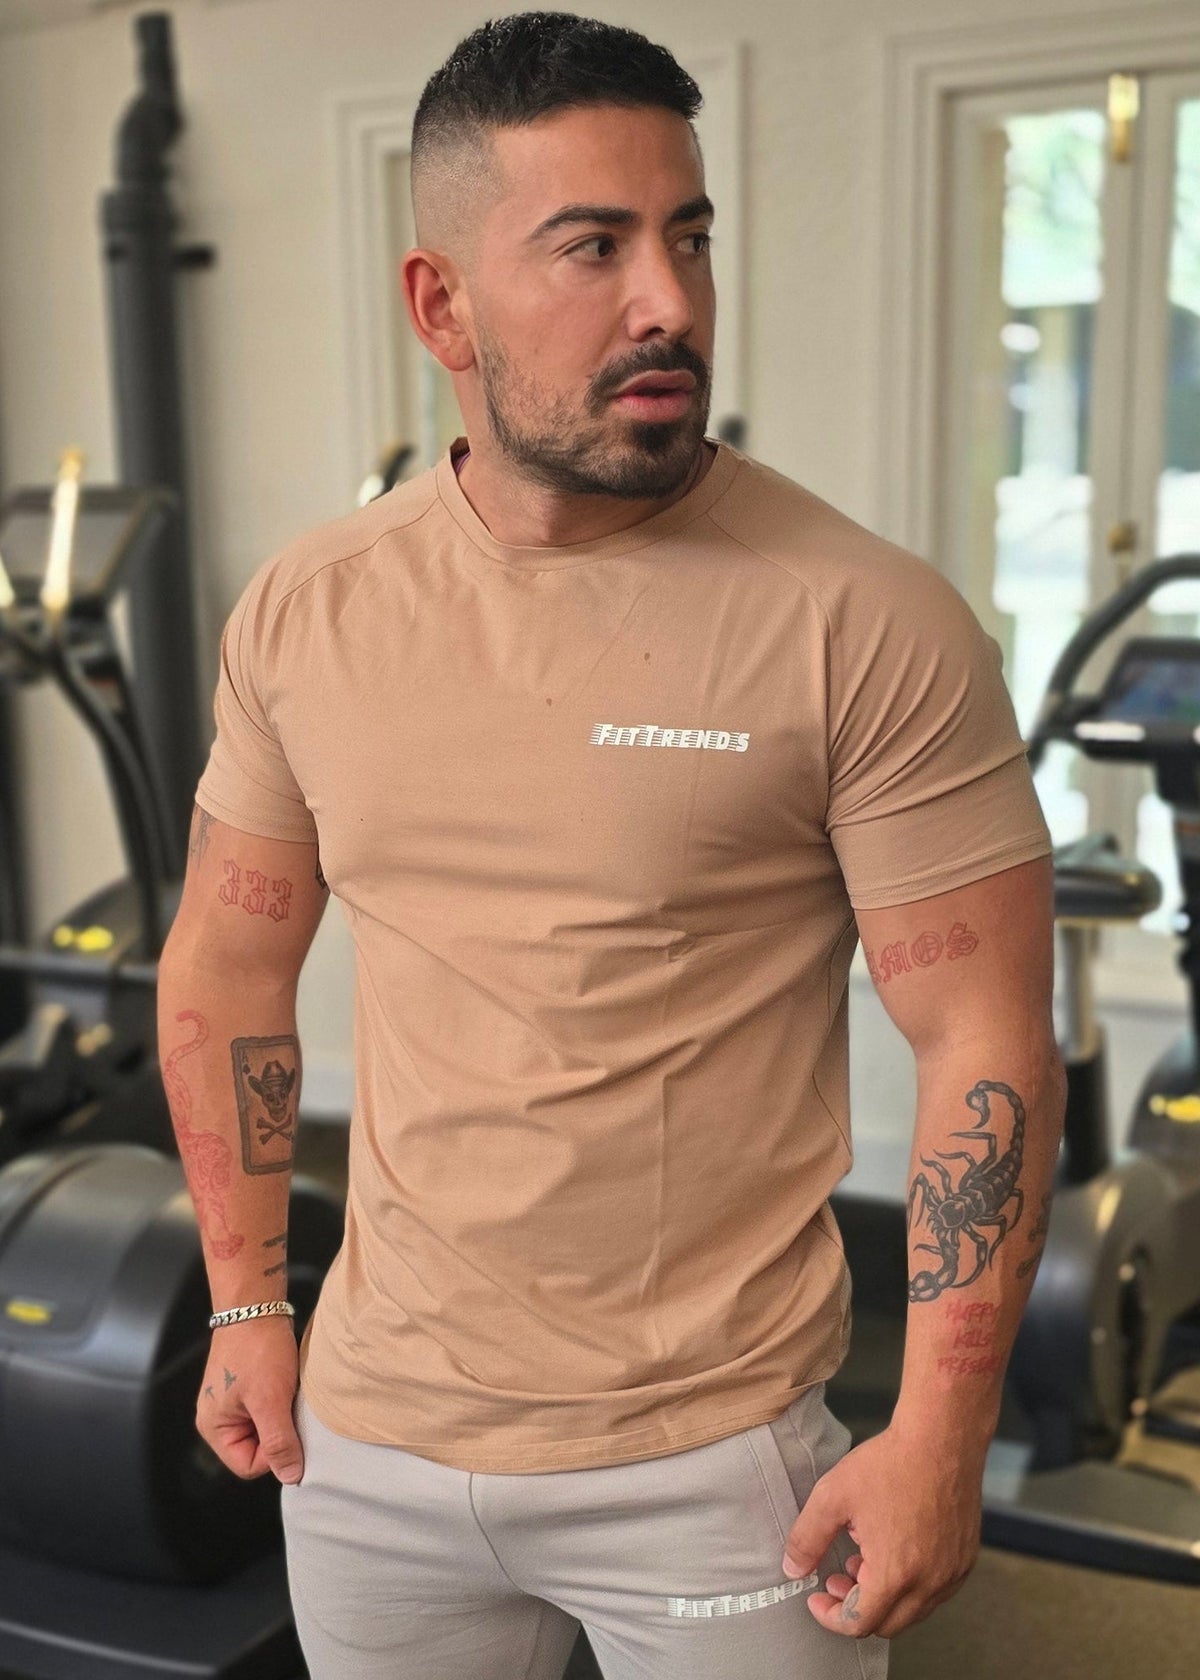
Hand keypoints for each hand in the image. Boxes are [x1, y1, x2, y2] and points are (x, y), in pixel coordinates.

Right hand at [196, 1316, 302, 1484]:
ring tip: (286, 1391)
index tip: (288, 1429)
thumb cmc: (257, 1349)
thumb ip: (280, 1442)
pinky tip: (286, 1383)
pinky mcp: (247, 1387)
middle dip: (279, 1431)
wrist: (256, 1305)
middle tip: (287, 1405)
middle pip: (257, 1449)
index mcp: (214, 1428)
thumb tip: (291, 1477)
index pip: (248, 1466)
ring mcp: (232, 1402)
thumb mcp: (271, 1401)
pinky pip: (268, 1408)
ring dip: (282, 1414)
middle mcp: (219, 1418)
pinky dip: (281, 1400)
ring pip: (266, 1428)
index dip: (274, 1454)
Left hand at [781, 1423, 981, 1637]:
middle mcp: (929, 1584)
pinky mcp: (965, 1560)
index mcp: (894, 1575)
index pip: (858, 1623)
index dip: (830, 1615)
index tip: (816, 1596)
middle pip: (886, 1624)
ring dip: (883, 1597)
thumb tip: (793, 1569)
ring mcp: (951, 1574)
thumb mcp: (833, 1496)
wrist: (941, 1438)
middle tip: (837, 1578)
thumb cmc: (890, 1464)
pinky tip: (894, 1550)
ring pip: (912, 1611)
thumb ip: (808, 1538)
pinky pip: (934, 1591)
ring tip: (862, 1559)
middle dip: (855, 1608)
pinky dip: (910, 1585)